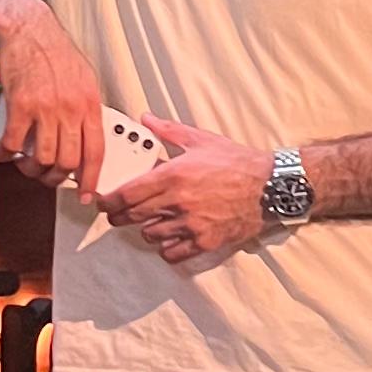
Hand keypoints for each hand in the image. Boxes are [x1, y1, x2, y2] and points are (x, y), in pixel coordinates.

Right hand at [0, 4, 106, 190]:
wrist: (28, 28)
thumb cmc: (55, 52)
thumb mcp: (84, 78)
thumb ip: (86, 109)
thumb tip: (86, 138)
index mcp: (90, 103)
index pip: (96, 151)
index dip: (92, 178)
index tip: (88, 193)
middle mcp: (71, 108)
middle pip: (68, 161)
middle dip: (57, 179)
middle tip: (49, 179)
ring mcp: (46, 108)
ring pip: (42, 158)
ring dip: (32, 170)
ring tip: (26, 166)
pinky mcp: (20, 105)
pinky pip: (14, 144)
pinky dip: (8, 155)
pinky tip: (4, 154)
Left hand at [99, 117, 270, 271]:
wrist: (269, 186)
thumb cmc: (236, 162)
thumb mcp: (201, 140)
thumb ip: (168, 130)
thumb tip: (145, 118)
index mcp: (173, 175)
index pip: (128, 194)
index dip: (109, 201)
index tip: (103, 202)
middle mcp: (178, 202)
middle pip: (133, 217)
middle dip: (120, 217)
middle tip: (117, 215)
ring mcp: (191, 225)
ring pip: (151, 236)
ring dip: (147, 230)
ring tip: (151, 222)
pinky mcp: (205, 242)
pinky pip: (173, 253)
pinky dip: (167, 248)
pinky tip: (170, 238)